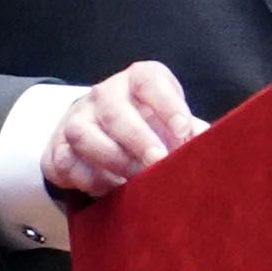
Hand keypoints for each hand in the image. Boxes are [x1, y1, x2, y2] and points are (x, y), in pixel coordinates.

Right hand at [44, 61, 208, 196]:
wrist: (101, 128)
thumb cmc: (151, 125)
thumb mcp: (172, 119)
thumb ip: (190, 132)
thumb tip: (214, 150)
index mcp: (138, 79)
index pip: (150, 81)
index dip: (169, 106)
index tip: (185, 135)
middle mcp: (105, 93)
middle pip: (116, 112)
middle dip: (139, 141)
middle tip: (159, 164)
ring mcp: (77, 118)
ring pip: (83, 135)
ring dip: (112, 162)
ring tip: (136, 184)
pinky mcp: (57, 145)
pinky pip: (66, 162)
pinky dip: (88, 179)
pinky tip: (111, 191)